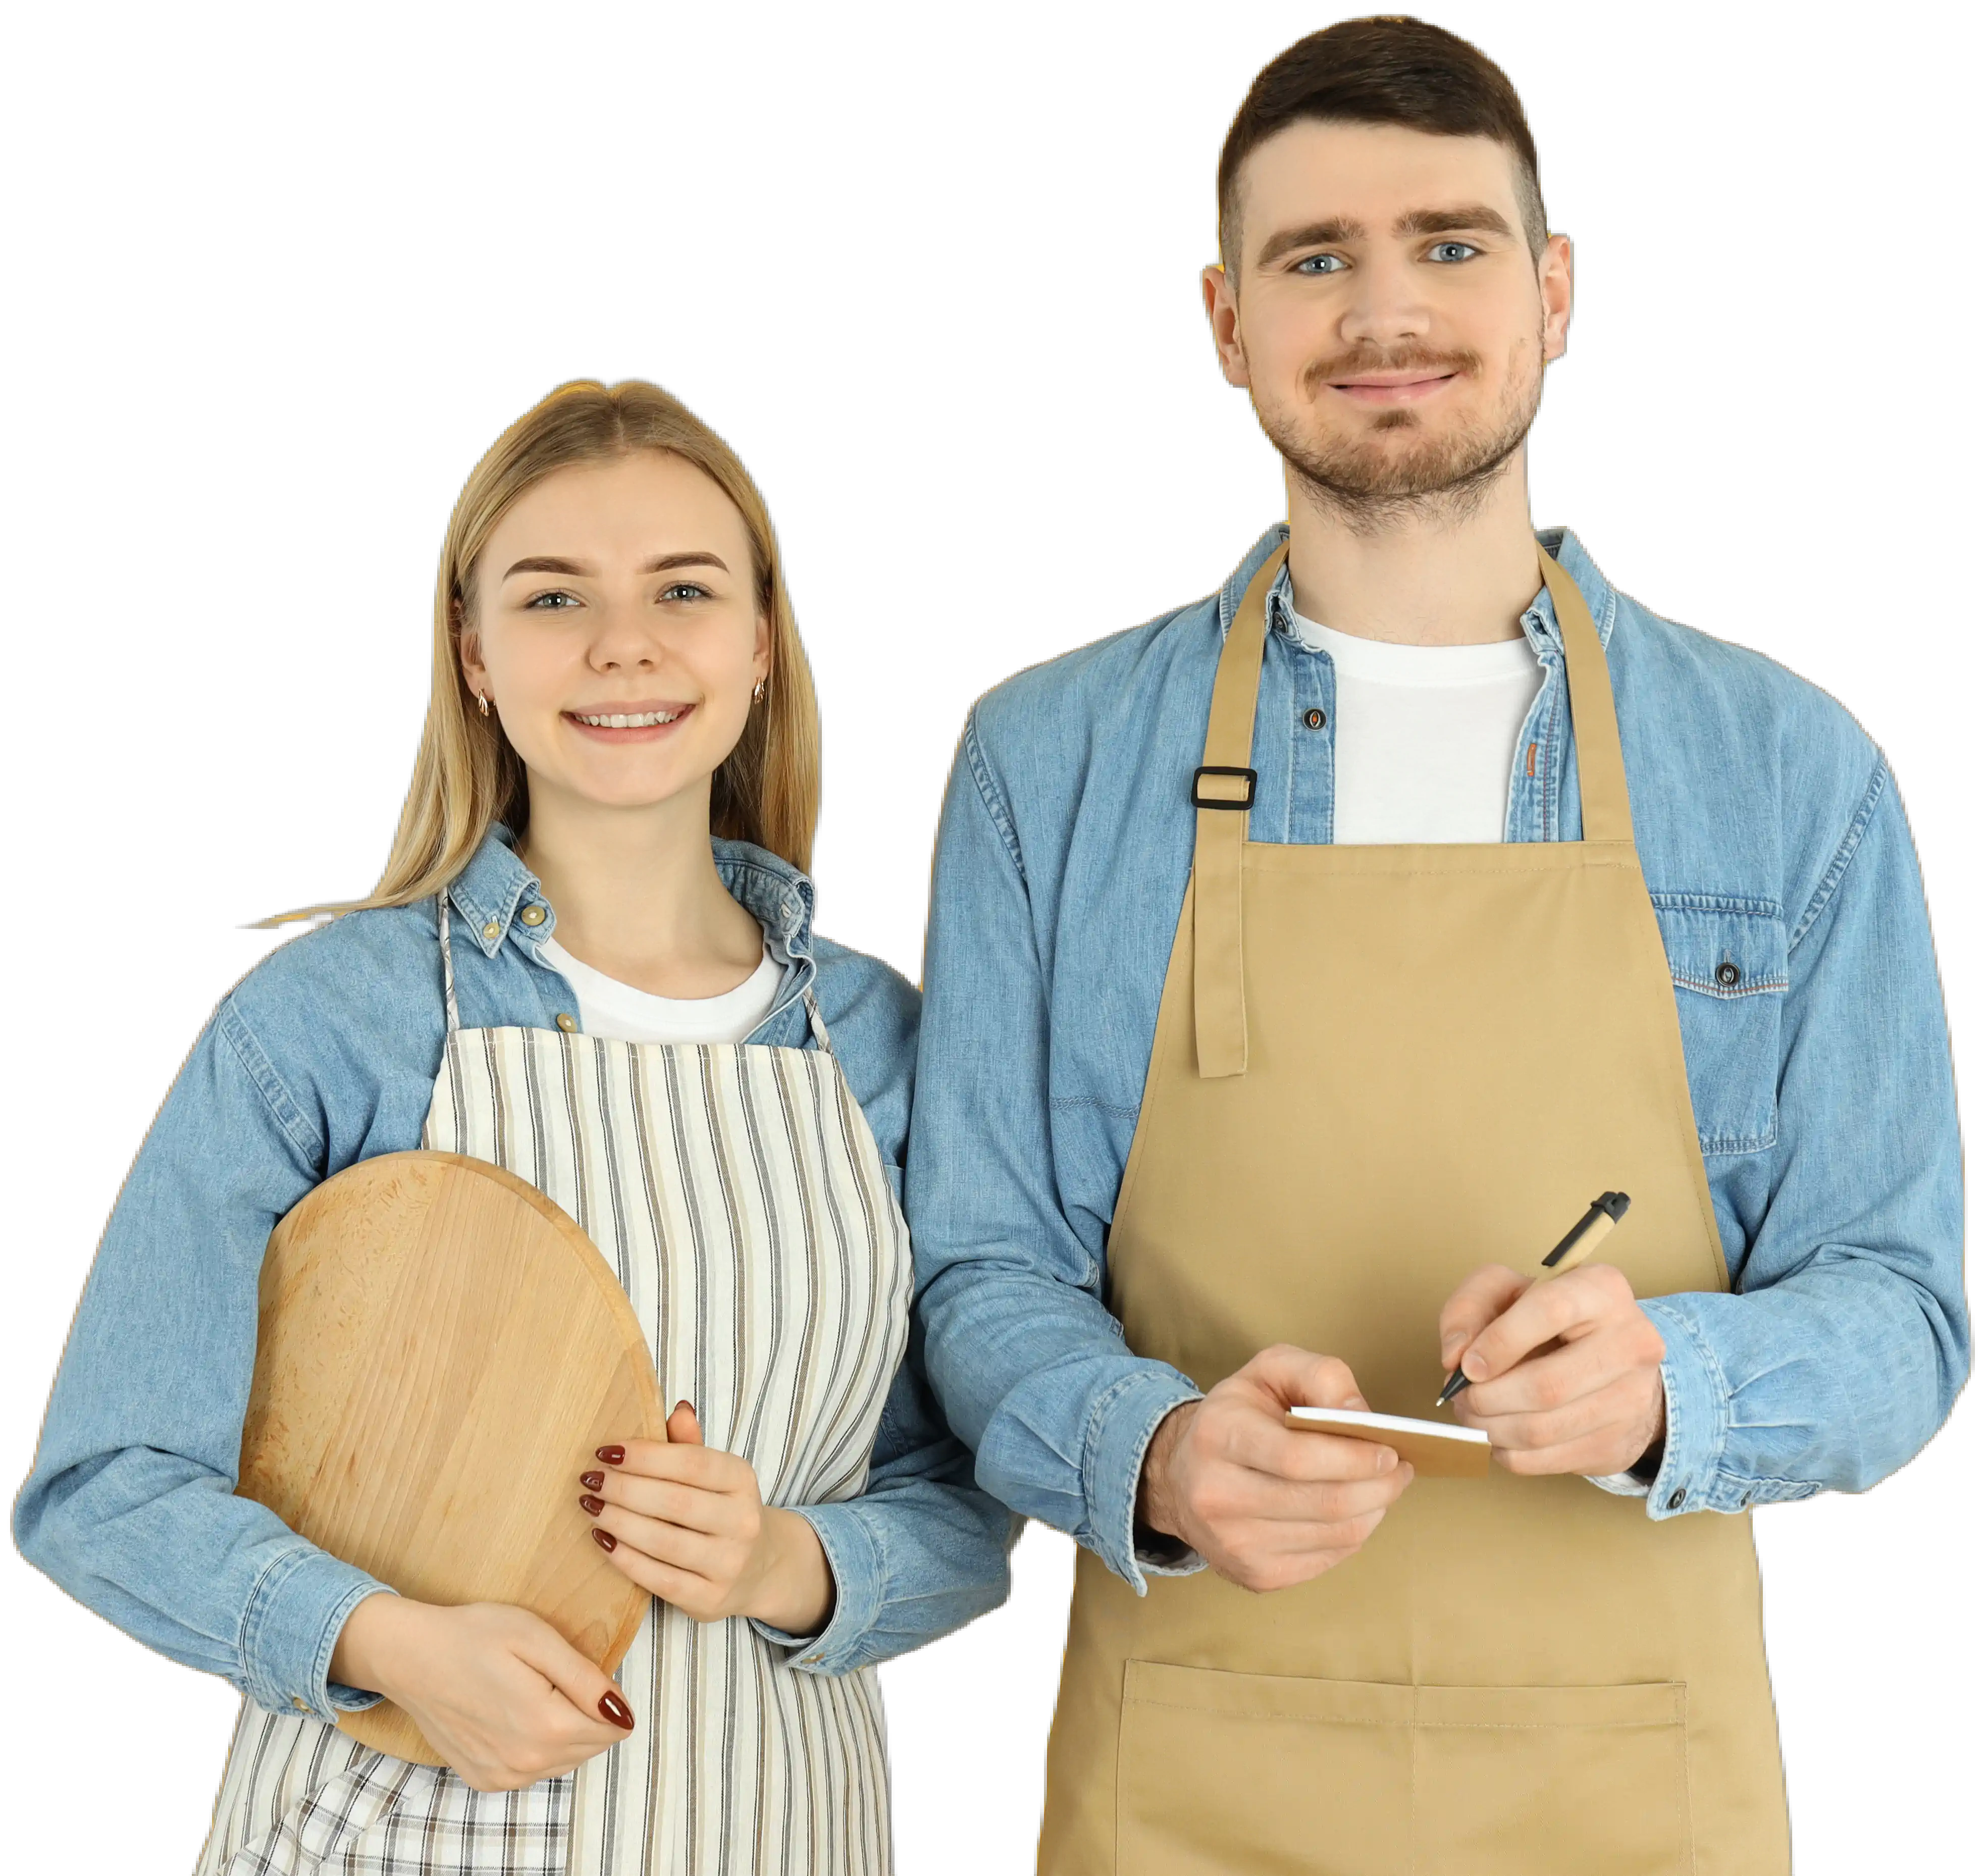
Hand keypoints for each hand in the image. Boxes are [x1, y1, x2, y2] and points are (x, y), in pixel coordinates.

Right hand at [329, 1592, 632, 1790]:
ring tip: (536, 1691)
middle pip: (591, 1747)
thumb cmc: (473, 1636)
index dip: (610, 1698)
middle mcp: (525, 1762)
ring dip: (566, 1731)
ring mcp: (502, 1777)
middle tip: (557, 1676)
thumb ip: (585, 1679)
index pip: (612, 1728)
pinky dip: (538, 1746)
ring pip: (565, 1760)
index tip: (586, 1672)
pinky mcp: (484, 1779)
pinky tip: (517, 1713)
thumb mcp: (537, 1638)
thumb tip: (622, 1712)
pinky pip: (534, 1770)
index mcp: (545, 1726)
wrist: (409, 1657)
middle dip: (589, 1715)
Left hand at [584, 1402, 834, 1634]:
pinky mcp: (709, 1599)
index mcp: (741, 1480)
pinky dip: (625, 1559)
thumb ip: (692, 1444)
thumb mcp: (715, 1474)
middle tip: (589, 1479)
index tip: (605, 1450)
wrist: (758, 1568)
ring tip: (589, 1506)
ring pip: (664, 1541)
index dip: (646, 1455)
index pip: (692, 1463)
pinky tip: (601, 1540)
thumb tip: (676, 1409)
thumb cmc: (721, 1509)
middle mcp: (742, 1521)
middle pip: (675, 1502)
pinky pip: (658, 1579)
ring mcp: (728, 1564)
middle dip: (624, 1489)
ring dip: (618, 1521)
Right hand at [1135, 1345, 1413, 1591]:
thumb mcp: (1270, 1371)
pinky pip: (1327, 1560)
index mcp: (1218, 1435)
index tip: (1390, 1451)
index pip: (1298, 1458)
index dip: (1355, 1458)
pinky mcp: (1253, 1575)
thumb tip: (1362, 1416)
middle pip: (1323, 1502)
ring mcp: (1233, 1543)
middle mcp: (1216, 1495)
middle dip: (1378, 1488)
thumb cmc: (1238, 1416)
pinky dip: (1353, 1535)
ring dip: (1373, 1511)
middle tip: (1400, 1471)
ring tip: (1384, 1487)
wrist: (1180, 1474)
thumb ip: (1320, 1375)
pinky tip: (1354, 1511)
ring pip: (1333, 1535)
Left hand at [1439, 1263, 1665, 1475]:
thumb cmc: (1549, 1318)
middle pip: (1546, 1386)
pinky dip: (1509, 1453)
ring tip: (1472, 1415)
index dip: (1499, 1341)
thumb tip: (1455, 1358)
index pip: (1550, 1311)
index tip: (1467, 1365)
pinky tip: (1497, 1436)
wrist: (1613, 1358)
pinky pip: (1548, 1460)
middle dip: (1486, 1398)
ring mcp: (1632, 1397)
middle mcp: (1631, 1343)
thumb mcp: (1506, 1290)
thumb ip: (1469, 1307)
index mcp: (1602, 1290)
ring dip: (1491, 1429)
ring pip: (1543, 1430)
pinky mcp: (1620, 1441)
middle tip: (1461, 1397)